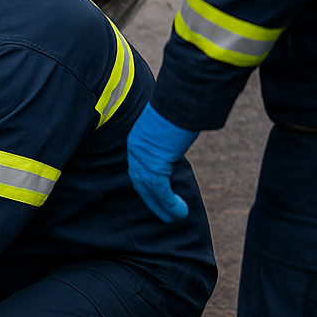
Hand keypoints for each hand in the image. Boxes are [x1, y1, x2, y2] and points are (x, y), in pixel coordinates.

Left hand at [126, 103, 198, 222]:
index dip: (146, 186)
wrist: (180, 98)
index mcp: (137, 140)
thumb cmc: (178, 106)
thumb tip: (174, 144)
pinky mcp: (155, 162)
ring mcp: (144, 157)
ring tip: (174, 217)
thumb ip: (165, 138)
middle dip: (152, 201)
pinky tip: (179, 212)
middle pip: (140, 182)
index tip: (155, 197)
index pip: (138, 169)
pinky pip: (160, 190)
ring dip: (162, 206)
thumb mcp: (166, 125)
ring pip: (150, 190)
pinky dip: (169, 203)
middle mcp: (136, 150)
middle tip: (164, 214)